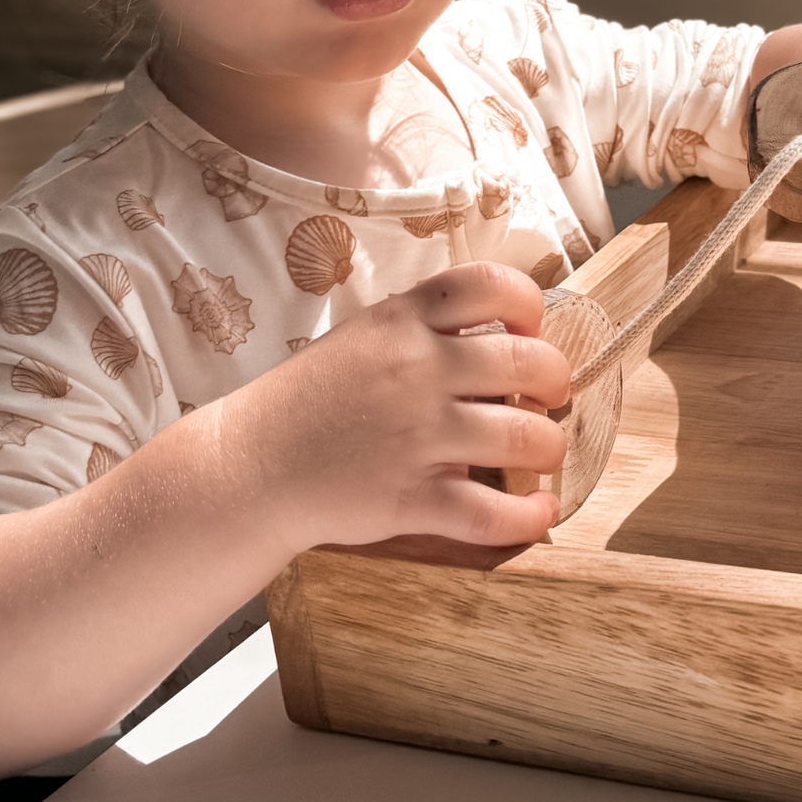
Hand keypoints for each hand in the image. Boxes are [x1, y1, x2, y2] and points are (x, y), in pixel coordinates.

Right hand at [217, 261, 567, 555]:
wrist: (245, 468)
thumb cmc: (310, 403)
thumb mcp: (362, 339)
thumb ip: (425, 330)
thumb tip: (503, 333)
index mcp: (403, 322)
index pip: (493, 284)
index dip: (529, 306)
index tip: (526, 332)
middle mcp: (416, 371)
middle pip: (531, 362)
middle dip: (556, 382)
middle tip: (547, 397)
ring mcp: (416, 436)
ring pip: (527, 438)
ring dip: (550, 448)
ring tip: (540, 454)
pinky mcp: (409, 499)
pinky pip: (494, 513)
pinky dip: (529, 517)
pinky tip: (539, 513)